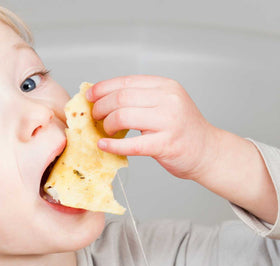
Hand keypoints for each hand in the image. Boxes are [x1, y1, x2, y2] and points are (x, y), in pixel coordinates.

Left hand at [87, 75, 276, 223]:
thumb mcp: (165, 104)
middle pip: (121, 97)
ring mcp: (168, 121)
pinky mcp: (166, 144)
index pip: (126, 81)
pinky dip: (112, 145)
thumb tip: (103, 98)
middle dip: (101, 107)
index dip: (103, 88)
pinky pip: (131, 144)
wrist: (207, 151)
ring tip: (105, 131)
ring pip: (123, 116)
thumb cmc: (180, 130)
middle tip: (94, 117)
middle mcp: (168, 99)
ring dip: (106, 125)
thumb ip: (141, 99)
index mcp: (165, 86)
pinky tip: (103, 145)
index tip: (89, 97)